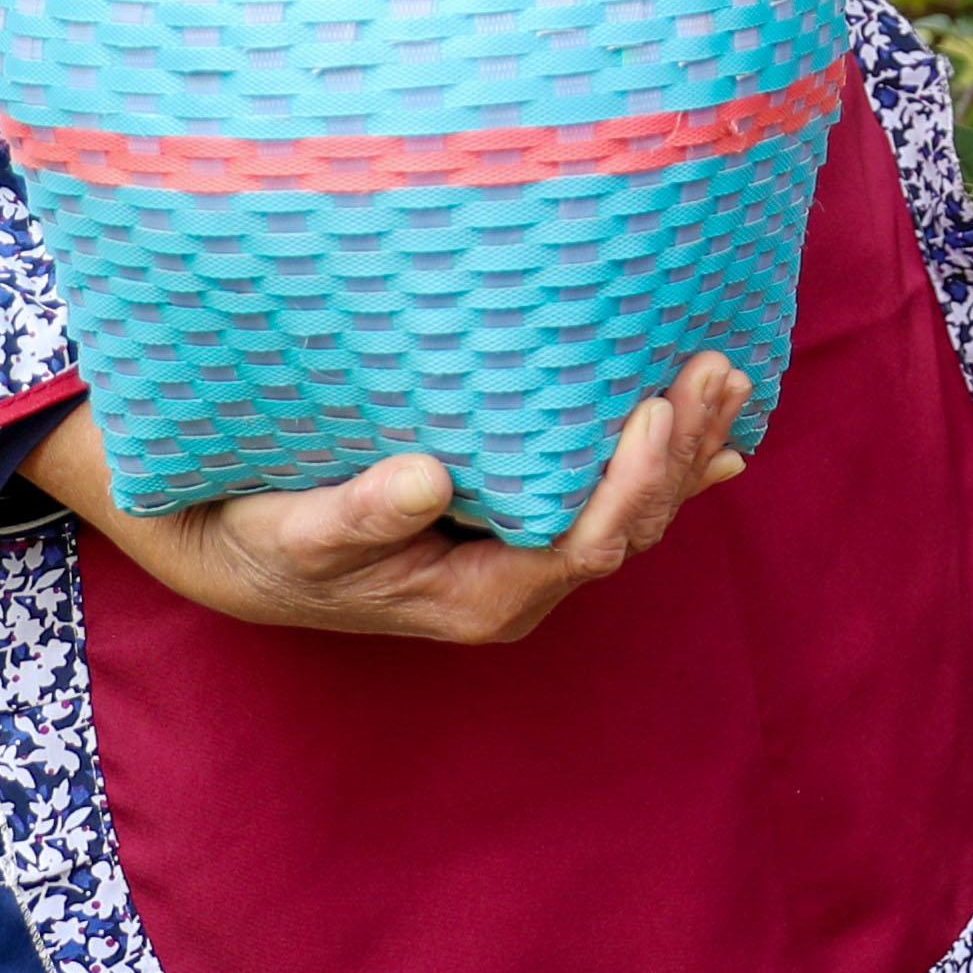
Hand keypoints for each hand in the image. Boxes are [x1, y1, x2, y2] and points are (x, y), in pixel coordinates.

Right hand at [26, 357, 751, 643]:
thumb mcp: (298, 532)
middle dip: (676, 453)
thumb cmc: (269, 542)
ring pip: (630, 510)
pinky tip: (717, 436)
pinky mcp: (521, 526)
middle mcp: (517, 585)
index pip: (582, 545)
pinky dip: (664, 465)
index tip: (651, 408)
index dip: (628, 482)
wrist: (245, 557)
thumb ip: (358, 516)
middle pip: (625, 525)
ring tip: (727, 378)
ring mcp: (526, 559)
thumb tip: (427, 480)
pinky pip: (609, 499)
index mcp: (479, 598)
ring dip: (683, 447)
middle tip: (716, 373)